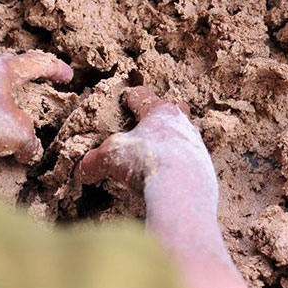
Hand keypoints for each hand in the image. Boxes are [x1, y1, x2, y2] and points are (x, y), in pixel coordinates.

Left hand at [0, 52, 72, 170]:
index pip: (36, 63)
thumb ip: (30, 140)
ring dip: (9, 106)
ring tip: (20, 121)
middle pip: (12, 73)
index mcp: (3, 70)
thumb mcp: (18, 132)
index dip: (55, 69)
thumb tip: (30, 150)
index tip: (67, 75)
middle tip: (40, 89)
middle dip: (28, 81)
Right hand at [77, 87, 217, 227]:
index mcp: (160, 111)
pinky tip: (168, 176)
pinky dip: (178, 165)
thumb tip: (82, 171)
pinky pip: (190, 161)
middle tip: (150, 121)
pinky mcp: (204, 170)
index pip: (143, 97)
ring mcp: (197, 147)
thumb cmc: (147, 161)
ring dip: (171, 141)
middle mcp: (182, 124)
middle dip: (161, 115)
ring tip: (158, 152)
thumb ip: (95, 161)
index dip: (132, 96)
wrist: (183, 192)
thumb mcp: (111, 157)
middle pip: (173, 111)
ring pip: (183, 136)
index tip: (128, 96)